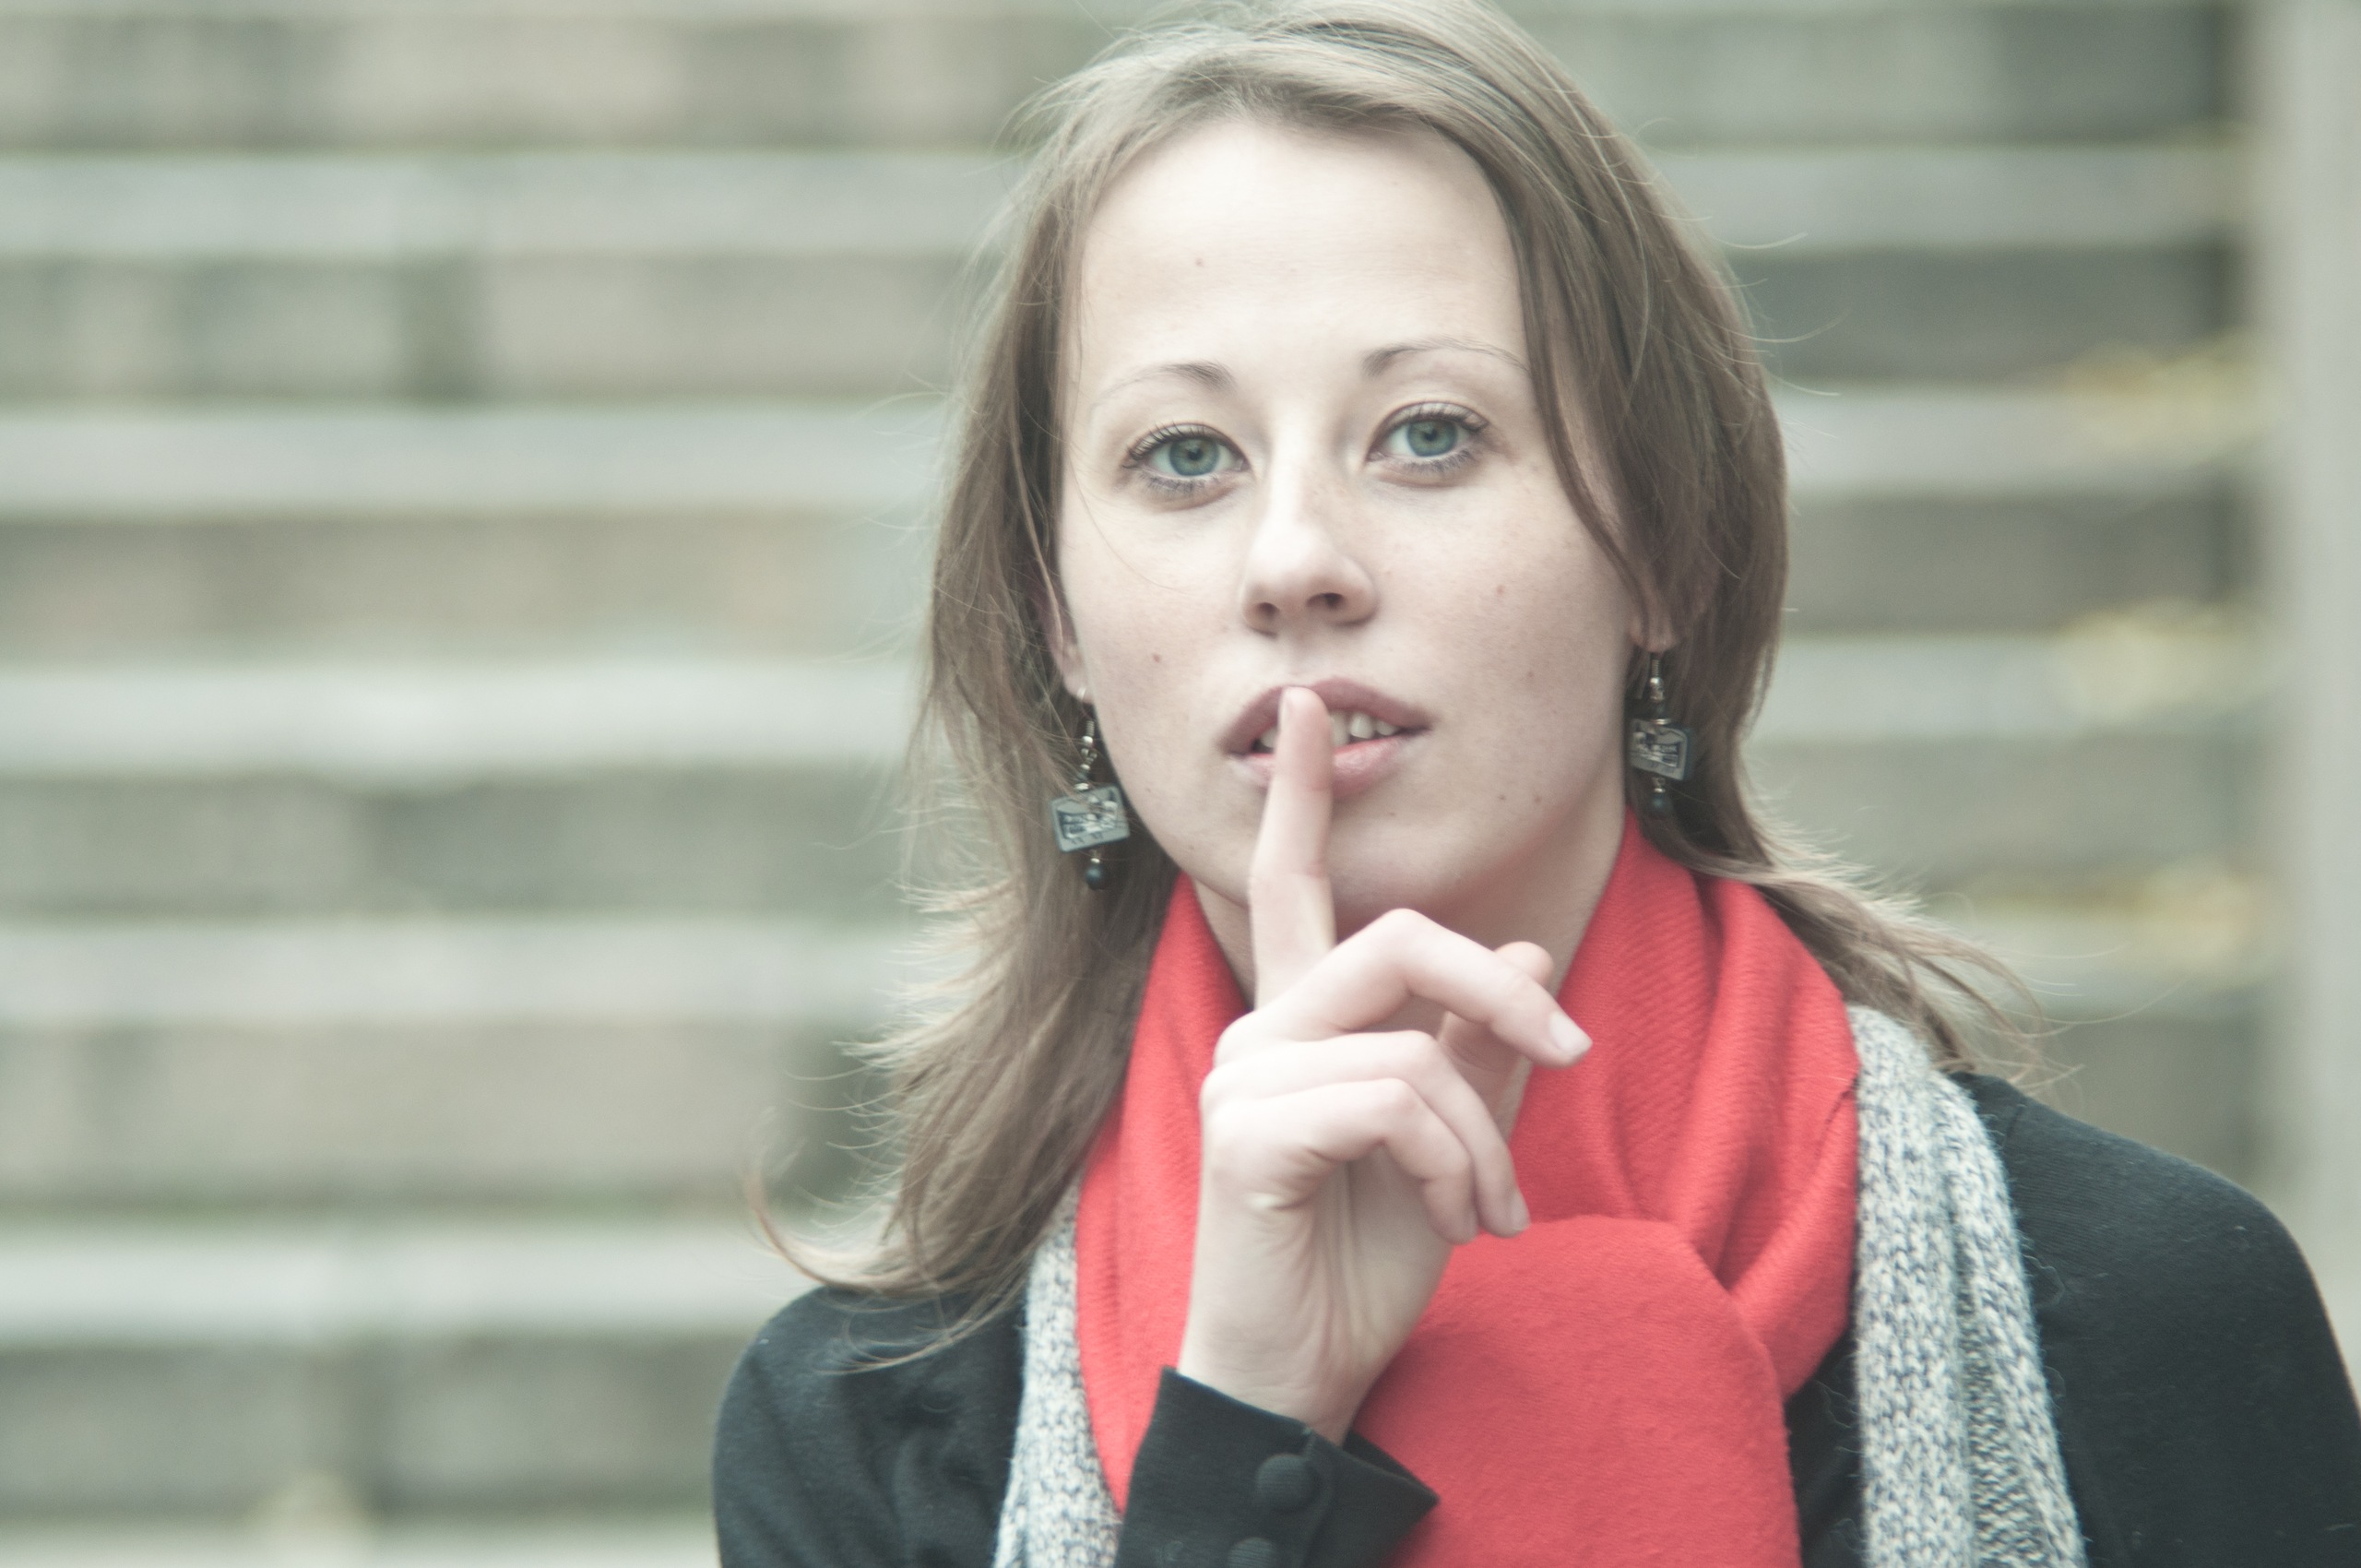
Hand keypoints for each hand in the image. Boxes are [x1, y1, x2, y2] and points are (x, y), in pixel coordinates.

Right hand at [1172, 687, 1588, 1440]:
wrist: (1302, 1380)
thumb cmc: (1362, 1264)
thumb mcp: (1453, 1148)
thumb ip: (1477, 1048)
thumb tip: (1519, 943)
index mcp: (1300, 1025)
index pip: (1291, 886)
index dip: (1303, 798)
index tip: (1308, 709)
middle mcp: (1259, 1032)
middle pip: (1396, 939)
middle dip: (1504, 991)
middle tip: (1573, 1049)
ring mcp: (1243, 1078)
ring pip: (1416, 1042)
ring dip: (1485, 1136)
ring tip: (1491, 1212)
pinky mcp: (1247, 1133)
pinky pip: (1397, 1101)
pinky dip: (1458, 1165)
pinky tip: (1460, 1225)